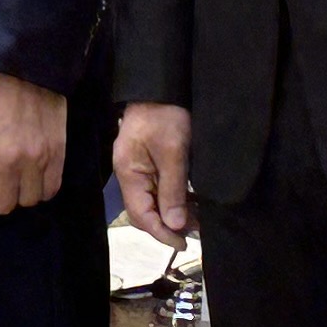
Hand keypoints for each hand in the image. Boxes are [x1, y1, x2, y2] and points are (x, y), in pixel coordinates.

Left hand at [0, 72, 69, 230]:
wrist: (26, 69)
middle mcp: (6, 162)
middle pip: (3, 206)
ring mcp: (34, 159)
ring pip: (28, 201)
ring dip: (22, 195)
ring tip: (19, 182)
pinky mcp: (56, 154)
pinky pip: (51, 189)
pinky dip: (43, 189)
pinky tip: (37, 180)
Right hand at [114, 102, 193, 240]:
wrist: (163, 83)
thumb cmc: (166, 114)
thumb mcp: (173, 151)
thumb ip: (173, 189)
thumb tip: (174, 225)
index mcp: (128, 173)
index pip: (141, 215)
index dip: (161, 233)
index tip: (183, 243)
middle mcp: (130, 174)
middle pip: (144, 211)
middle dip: (168, 226)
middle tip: (195, 233)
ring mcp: (138, 168)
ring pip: (152, 202)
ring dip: (173, 214)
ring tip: (198, 221)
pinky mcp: (149, 161)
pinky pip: (159, 189)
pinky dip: (174, 200)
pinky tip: (191, 204)